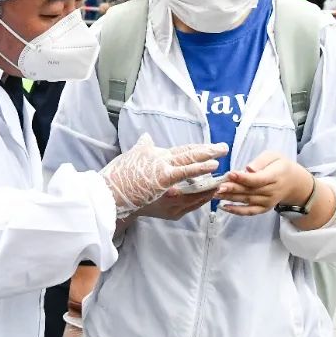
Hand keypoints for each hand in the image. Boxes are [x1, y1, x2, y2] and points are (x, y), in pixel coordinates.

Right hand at [101, 134, 226, 216]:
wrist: (112, 197)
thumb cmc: (121, 177)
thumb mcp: (132, 157)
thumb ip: (143, 147)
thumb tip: (147, 137)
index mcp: (158, 156)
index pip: (183, 151)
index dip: (198, 148)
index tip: (211, 145)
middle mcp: (164, 167)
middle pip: (190, 158)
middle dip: (207, 152)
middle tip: (223, 148)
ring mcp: (168, 185)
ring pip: (193, 177)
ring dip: (208, 171)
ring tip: (221, 167)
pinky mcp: (169, 199)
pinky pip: (190, 196)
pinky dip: (202, 192)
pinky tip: (211, 187)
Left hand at [215, 152, 312, 215]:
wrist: (294, 183)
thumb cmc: (280, 166)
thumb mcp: (274, 156)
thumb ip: (261, 161)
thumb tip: (248, 169)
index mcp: (275, 176)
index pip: (258, 179)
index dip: (243, 178)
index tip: (230, 174)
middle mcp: (271, 191)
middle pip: (249, 191)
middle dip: (232, 189)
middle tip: (217, 186)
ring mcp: (267, 202)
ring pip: (246, 201)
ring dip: (230, 198)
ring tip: (215, 194)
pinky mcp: (263, 208)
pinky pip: (249, 212)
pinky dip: (236, 211)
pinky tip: (223, 207)